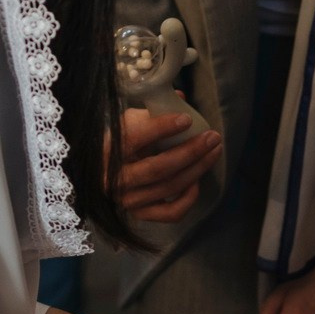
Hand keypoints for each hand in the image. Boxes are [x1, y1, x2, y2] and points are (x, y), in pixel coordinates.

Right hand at [111, 107, 220, 223]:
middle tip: (212, 137)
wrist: (100, 175)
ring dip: (197, 169)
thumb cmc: (118, 143)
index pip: (133, 139)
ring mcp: (128, 201)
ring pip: (169, 187)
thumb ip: (152, 112)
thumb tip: (181, 98)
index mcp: (108, 152)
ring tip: (214, 151)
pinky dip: (188, 198)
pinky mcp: (141, 215)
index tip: (186, 119)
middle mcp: (115, 180)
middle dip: (190, 151)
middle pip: (159, 168)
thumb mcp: (128, 123)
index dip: (161, 128)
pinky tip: (196, 181)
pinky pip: (171, 213)